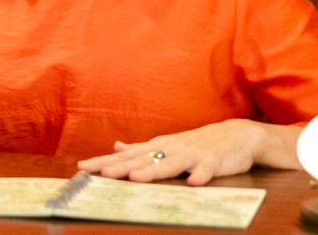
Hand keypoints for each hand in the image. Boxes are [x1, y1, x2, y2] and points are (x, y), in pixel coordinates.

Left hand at [76, 119, 301, 185]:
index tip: (81, 167)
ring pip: (170, 164)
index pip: (124, 157)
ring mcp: (191, 155)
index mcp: (157, 147)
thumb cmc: (196, 143)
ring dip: (153, 171)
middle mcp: (169, 149)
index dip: (103, 161)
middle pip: (141, 160)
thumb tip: (115, 147)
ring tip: (136, 179)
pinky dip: (200, 176)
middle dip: (120, 167)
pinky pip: (206, 171)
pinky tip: (193, 183)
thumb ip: (140, 149)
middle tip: (100, 174)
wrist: (236, 136)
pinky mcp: (213, 163)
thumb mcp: (165, 145)